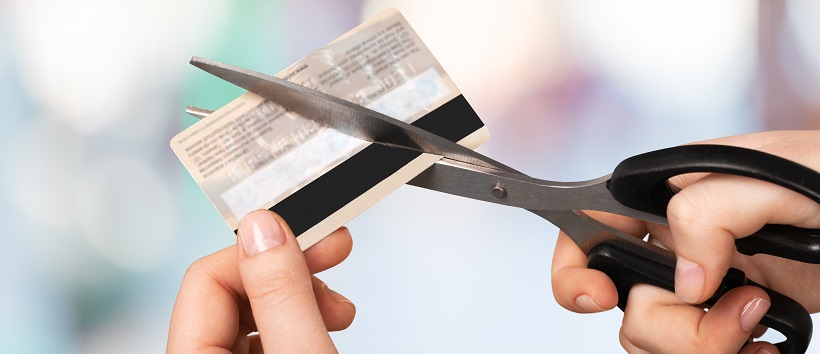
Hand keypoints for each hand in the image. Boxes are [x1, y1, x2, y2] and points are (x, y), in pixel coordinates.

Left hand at [167, 210, 354, 352]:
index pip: (207, 277)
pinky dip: (297, 325)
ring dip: (300, 299)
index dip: (264, 252)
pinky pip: (264, 339)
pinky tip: (326, 327)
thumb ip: (280, 294)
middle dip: (289, 272)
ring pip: (250, 316)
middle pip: (230, 293)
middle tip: (334, 256)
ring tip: (339, 311)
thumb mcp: (301, 353)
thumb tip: (262, 226)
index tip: (316, 238)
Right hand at [551, 130, 819, 352]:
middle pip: (625, 303)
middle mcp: (676, 242)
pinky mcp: (730, 318)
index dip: (573, 265)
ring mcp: (703, 284)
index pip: (588, 223)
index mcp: (670, 193)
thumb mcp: (786, 175)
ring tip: (763, 324)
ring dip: (705, 346)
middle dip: (673, 327)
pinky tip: (766, 346)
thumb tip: (684, 277)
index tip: (597, 298)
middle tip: (739, 313)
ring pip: (653, 338)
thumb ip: (715, 208)